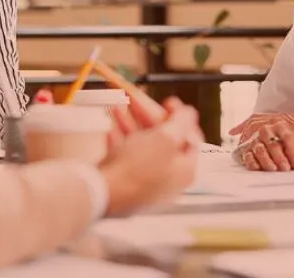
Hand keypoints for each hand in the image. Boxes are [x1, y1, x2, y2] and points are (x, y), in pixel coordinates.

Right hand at [98, 97, 200, 215]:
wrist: (103, 193)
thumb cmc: (137, 168)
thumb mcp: (166, 138)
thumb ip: (182, 122)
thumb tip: (190, 113)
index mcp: (184, 170)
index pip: (190, 138)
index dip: (180, 116)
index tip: (168, 102)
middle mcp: (168, 179)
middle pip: (163, 140)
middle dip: (148, 116)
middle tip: (137, 101)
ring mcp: (147, 184)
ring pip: (142, 146)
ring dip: (131, 124)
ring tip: (119, 108)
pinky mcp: (126, 186)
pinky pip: (126, 158)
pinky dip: (120, 140)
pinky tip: (111, 128)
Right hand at [230, 112, 293, 171]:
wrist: (270, 123)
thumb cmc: (285, 131)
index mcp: (279, 124)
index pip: (287, 137)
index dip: (293, 151)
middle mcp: (266, 130)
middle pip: (272, 143)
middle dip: (279, 157)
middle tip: (285, 168)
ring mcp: (255, 138)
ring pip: (259, 148)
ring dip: (266, 160)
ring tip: (273, 169)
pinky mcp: (247, 148)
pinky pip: (247, 155)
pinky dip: (252, 162)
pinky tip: (258, 167)